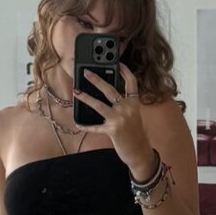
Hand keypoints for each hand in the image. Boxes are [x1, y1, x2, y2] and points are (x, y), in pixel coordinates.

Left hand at [73, 62, 153, 176]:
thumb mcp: (133, 115)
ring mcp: (119, 119)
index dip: (125, 71)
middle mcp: (127, 109)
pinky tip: (78, 123)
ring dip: (86, 98)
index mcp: (133, 103)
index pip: (131, 82)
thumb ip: (123, 105)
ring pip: (99, 105)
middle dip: (96, 80)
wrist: (139, 151)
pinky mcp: (112, 131)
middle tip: (86, 72)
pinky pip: (95, 127)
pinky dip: (86, 126)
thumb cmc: (134, 133)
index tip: (118, 63)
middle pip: (110, 90)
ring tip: (76, 92)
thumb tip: (105, 95)